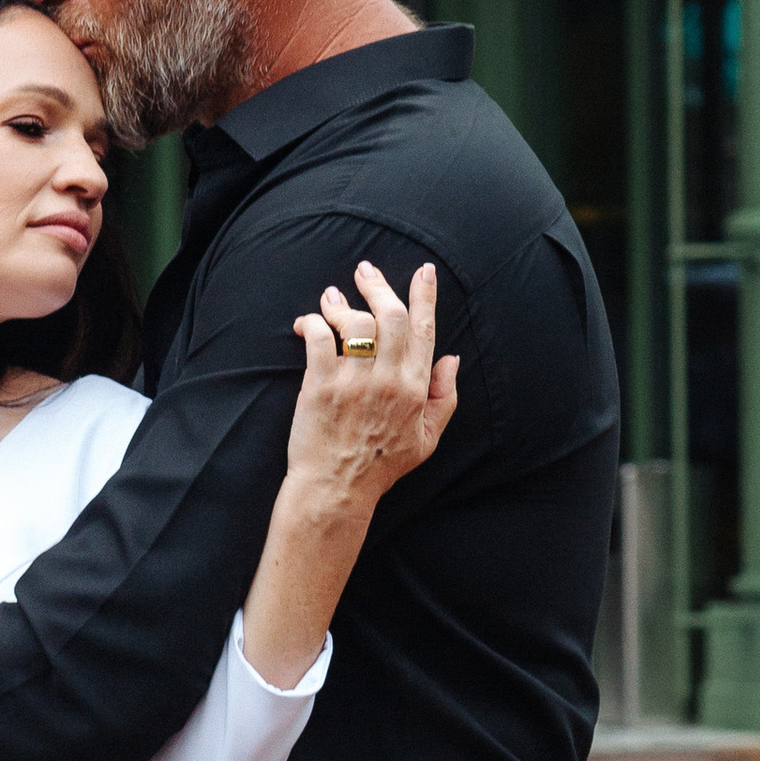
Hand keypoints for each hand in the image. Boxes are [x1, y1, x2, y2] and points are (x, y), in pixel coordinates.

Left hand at [288, 259, 457, 507]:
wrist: (337, 490)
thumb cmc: (381, 465)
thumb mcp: (427, 439)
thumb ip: (444, 397)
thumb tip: (452, 359)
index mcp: (415, 388)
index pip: (424, 329)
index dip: (425, 295)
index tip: (424, 270)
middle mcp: (388, 380)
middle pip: (389, 315)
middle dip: (377, 285)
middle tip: (365, 271)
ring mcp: (354, 382)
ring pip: (354, 322)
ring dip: (339, 303)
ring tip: (331, 297)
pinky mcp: (321, 386)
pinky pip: (318, 339)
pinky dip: (311, 323)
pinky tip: (307, 324)